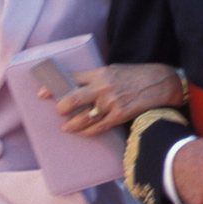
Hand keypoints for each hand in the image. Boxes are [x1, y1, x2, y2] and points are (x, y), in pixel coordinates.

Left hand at [41, 63, 183, 134]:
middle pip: (72, 98)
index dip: (53, 86)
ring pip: (84, 117)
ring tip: (66, 127)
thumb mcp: (114, 70)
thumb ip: (97, 78)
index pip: (71, 78)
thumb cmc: (137, 75)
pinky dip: (89, 131)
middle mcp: (102, 87)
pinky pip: (99, 126)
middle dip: (61, 107)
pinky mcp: (119, 115)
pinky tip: (83, 133)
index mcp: (100, 73)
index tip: (41, 93)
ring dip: (73, 124)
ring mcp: (110, 102)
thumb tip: (79, 87)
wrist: (161, 82)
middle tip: (59, 112)